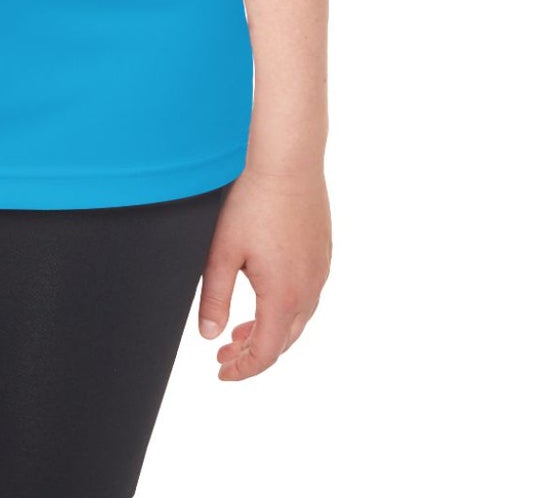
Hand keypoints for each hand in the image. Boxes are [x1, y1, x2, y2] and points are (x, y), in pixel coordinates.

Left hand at [197, 161, 329, 380]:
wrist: (288, 161)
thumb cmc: (252, 201)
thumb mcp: (222, 252)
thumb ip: (214, 297)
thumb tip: (209, 336)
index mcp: (283, 296)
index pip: (266, 352)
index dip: (243, 369)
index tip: (221, 371)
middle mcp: (309, 289)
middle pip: (284, 340)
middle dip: (254, 352)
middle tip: (225, 354)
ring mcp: (320, 270)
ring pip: (297, 318)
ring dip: (270, 330)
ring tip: (241, 330)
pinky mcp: (323, 252)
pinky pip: (307, 294)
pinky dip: (284, 307)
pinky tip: (265, 293)